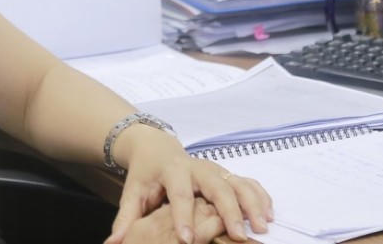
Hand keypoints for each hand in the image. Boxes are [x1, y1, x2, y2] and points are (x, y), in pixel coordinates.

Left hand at [104, 125, 272, 243]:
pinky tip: (269, 215)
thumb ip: (125, 219)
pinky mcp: (226, 173)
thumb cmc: (145, 175)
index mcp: (172, 171)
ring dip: (252, 204)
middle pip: (216, 186)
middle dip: (228, 210)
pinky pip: (248, 182)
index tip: (188, 240)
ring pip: (237, 182)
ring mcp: (215, 169)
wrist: (156, 147)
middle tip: (239, 235)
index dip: (183, 216)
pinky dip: (260, 196)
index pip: (179, 194)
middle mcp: (197, 167)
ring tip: (262, 226)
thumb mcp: (132, 193)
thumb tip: (112, 243)